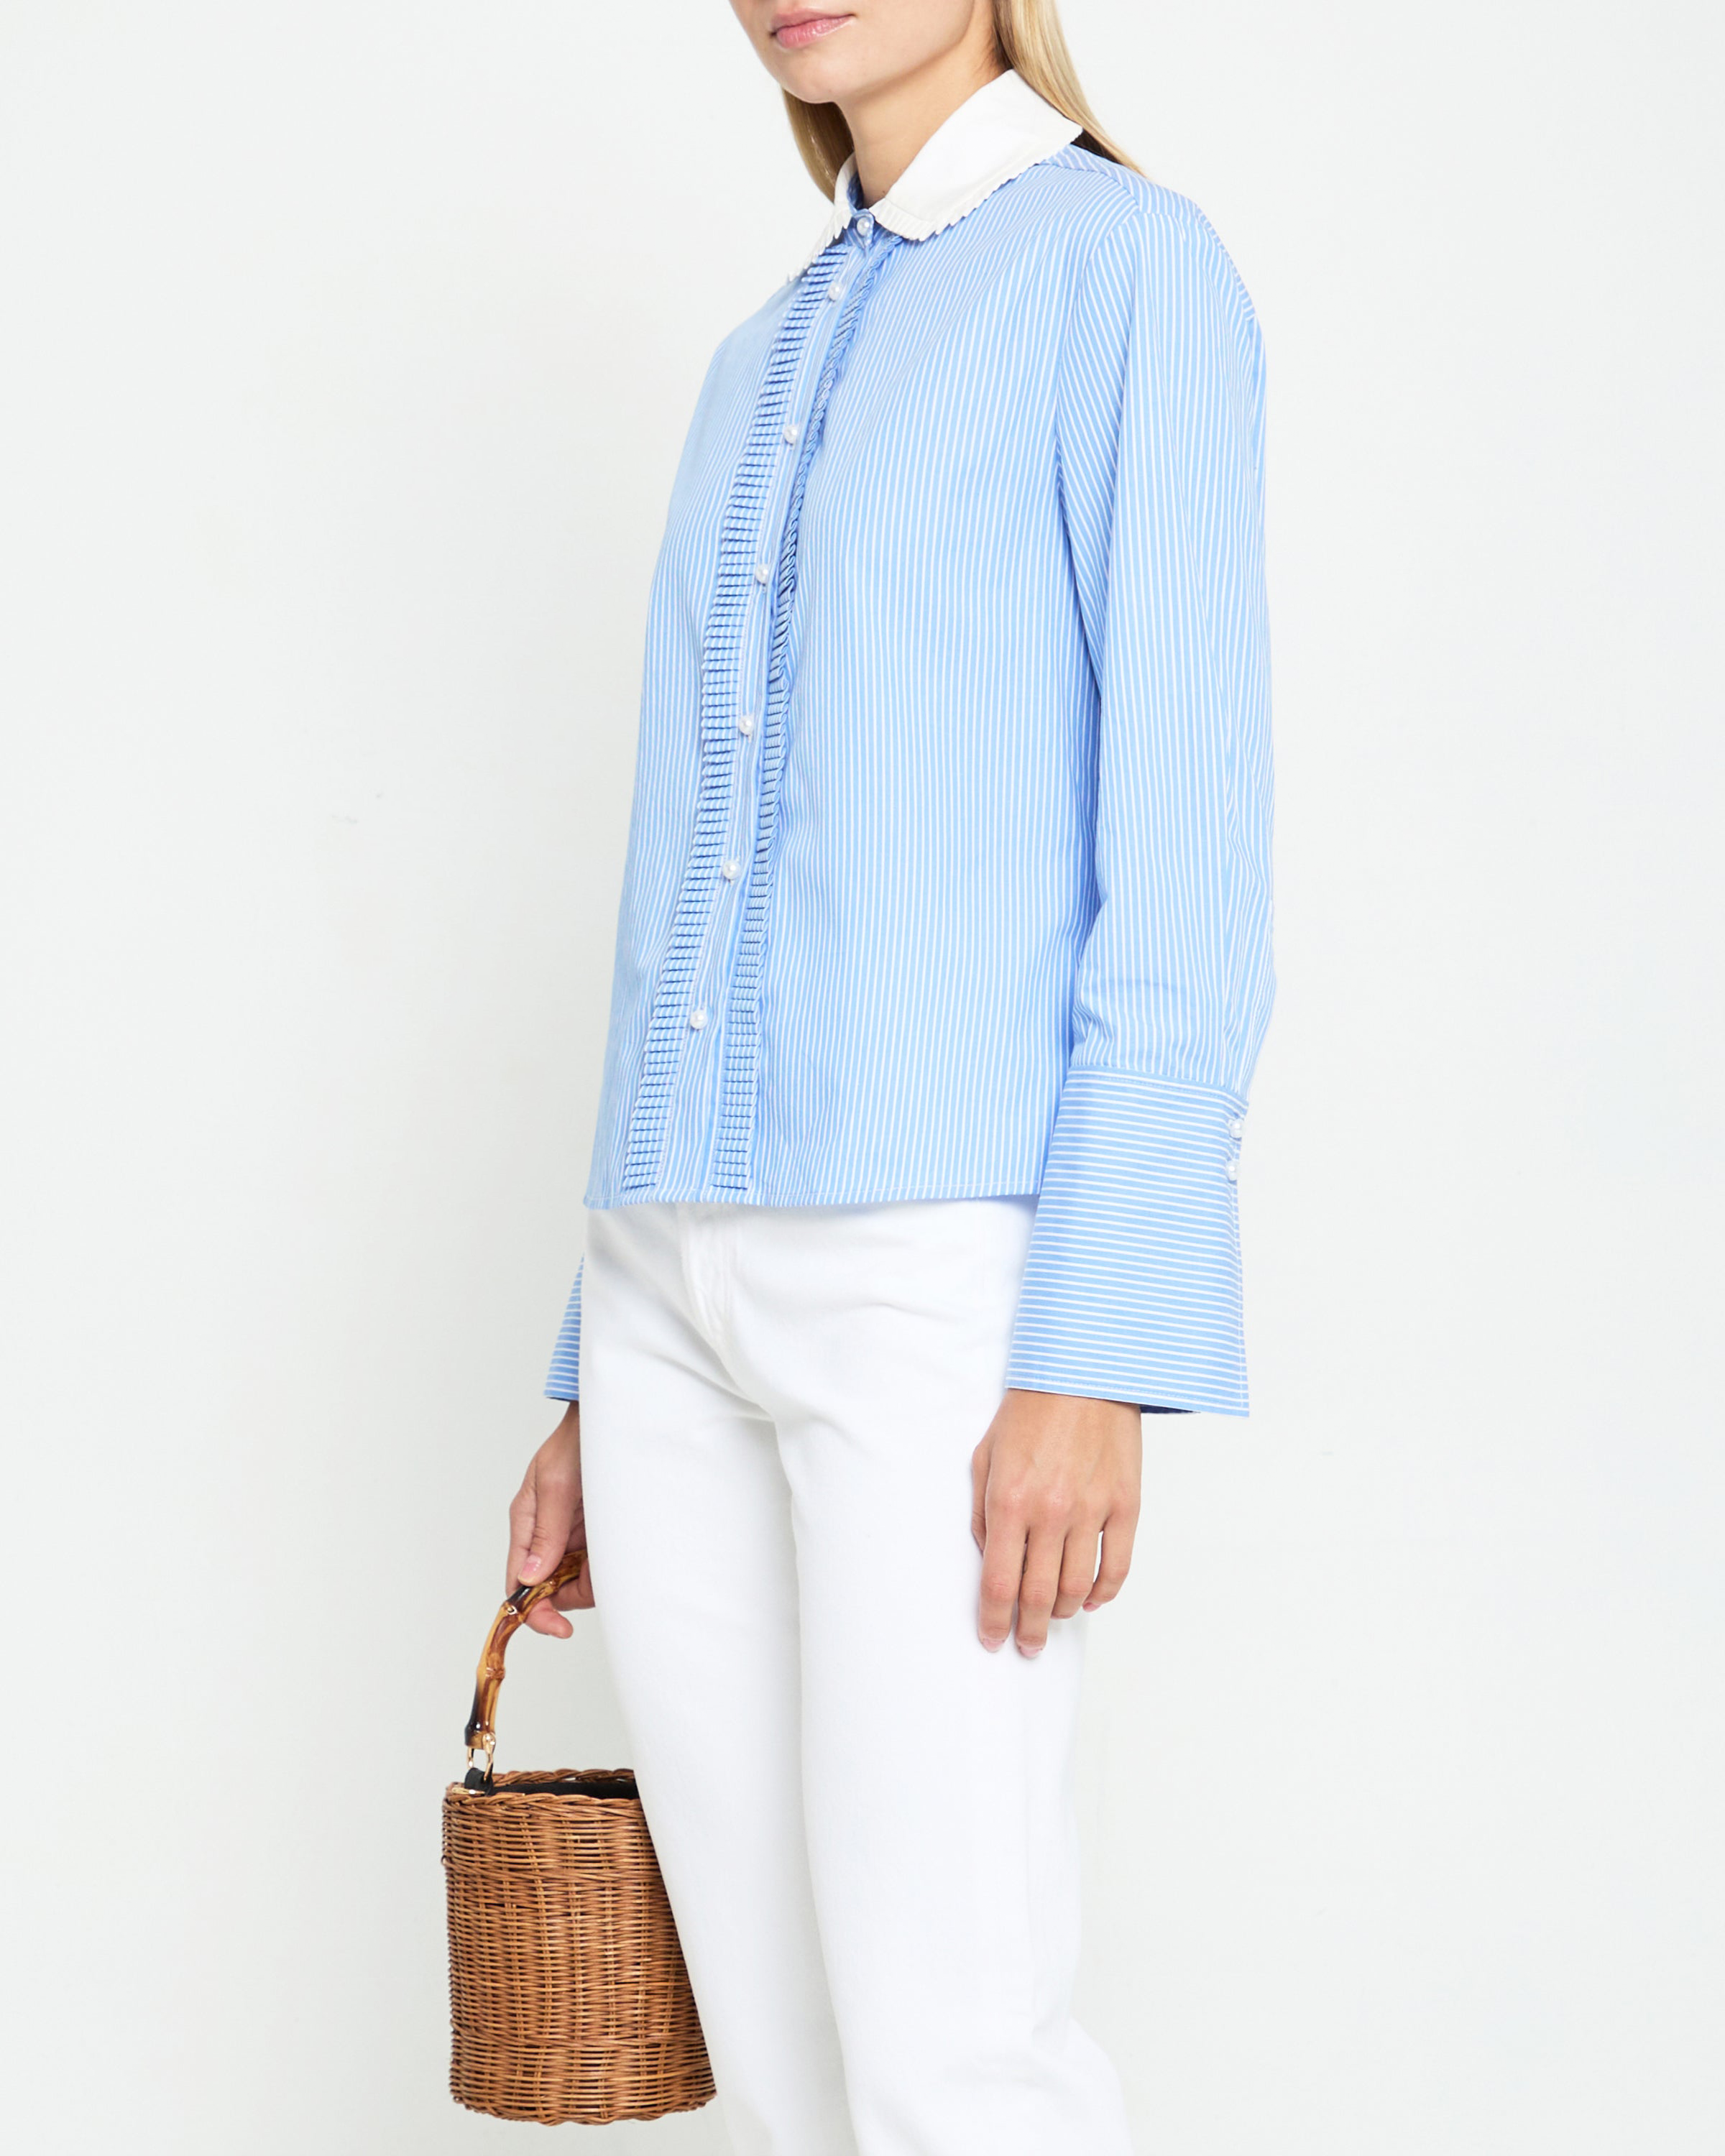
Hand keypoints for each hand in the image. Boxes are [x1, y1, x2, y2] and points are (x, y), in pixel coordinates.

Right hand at [506, 1402, 594, 1637]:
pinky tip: (620, 1544)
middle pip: (550, 1588)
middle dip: (574, 1593)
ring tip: (612, 1549)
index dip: (535, 1612)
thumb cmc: (575, 1443)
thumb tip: (531, 1579)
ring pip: (577, 1580)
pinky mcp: (593, 1533)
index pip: (519, 1582)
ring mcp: (570, 1535)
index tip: (558, 1628)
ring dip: (595, 1577)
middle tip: (599, 1579)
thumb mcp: (557, 1485)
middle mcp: (546, 1535)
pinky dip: (608, 1564)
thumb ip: (545, 1532)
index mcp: (526, 1524)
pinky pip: (597, 1564)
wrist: (610, 1421)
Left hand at [970, 1387, 1141, 1655]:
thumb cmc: (1030, 1412)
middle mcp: (1052, 1511)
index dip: (993, 1621)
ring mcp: (1093, 1510)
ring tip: (1053, 1615)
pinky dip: (1102, 1592)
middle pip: (1038, 1596)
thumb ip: (983, 1513)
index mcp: (1010, 1500)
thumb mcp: (986, 1456)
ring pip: (1076, 1587)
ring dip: (1062, 1611)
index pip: (999, 1583)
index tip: (992, 1639)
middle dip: (1028, 1631)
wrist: (1085, 1371)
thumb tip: (992, 1561)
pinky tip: (1089, 1598)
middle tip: (1025, 1645)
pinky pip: (1117, 1566)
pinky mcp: (1126, 1504)